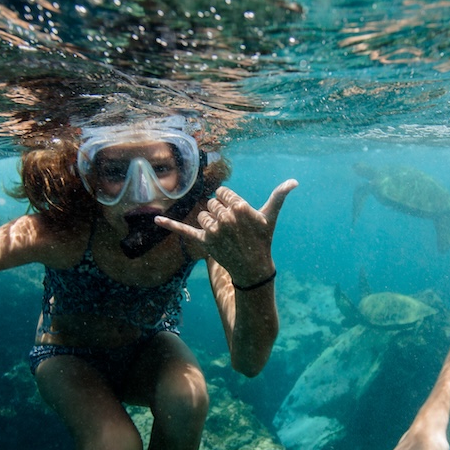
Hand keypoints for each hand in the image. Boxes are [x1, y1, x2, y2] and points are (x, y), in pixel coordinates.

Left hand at [155, 179, 297, 283]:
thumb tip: (294, 181)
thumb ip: (279, 196)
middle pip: (212, 203)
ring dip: (210, 222)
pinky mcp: (204, 242)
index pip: (223, 193)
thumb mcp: (270, 216)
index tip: (237, 214)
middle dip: (220, 212)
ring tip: (223, 234)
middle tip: (232, 227)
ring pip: (203, 215)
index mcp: (241, 208)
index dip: (229, 201)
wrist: (253, 268)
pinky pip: (184, 230)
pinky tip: (155, 220)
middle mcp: (227, 218)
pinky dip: (169, 225)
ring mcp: (214, 231)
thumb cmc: (262, 239)